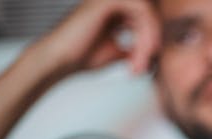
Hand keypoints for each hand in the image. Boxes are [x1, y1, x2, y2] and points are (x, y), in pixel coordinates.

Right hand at [32, 0, 159, 76]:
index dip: (151, 37)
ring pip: (145, 10)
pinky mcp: (105, 1)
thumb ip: (131, 49)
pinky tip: (146, 47)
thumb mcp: (114, 53)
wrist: (58, 60)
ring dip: (151, 34)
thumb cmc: (80, 58)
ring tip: (146, 55)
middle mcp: (108, 2)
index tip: (152, 58)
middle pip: (146, 13)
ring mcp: (106, 0)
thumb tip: (149, 55)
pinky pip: (140, 8)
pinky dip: (147, 28)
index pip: (142, 18)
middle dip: (153, 37)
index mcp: (110, 11)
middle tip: (149, 59)